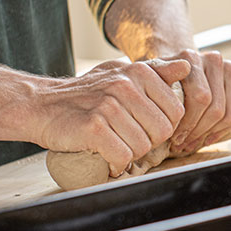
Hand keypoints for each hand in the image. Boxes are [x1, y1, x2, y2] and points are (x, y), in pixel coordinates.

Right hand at [31, 58, 188, 175]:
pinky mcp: (94, 128)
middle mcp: (126, 86)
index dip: (161, 128)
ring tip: (112, 144)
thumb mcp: (120, 74)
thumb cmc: (85, 95)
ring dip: (128, 154)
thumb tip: (187, 66)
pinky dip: (115, 164)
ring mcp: (110, 106)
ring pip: (142, 147)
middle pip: (161, 133)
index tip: (140, 128)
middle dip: (146, 143)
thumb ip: (155, 71)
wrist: (42, 106)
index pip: (175, 114)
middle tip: (125, 139)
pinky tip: (105, 156)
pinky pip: (122, 157)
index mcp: (139, 72)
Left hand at [167, 49, 230, 153]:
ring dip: (210, 135)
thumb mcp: (152, 78)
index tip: (175, 139)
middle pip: (216, 109)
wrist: (176, 68)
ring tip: (192, 144)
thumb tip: (181, 80)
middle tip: (182, 145)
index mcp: (192, 57)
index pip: (200, 98)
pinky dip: (224, 132)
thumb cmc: (162, 79)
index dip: (188, 123)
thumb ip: (160, 77)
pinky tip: (207, 139)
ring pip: (229, 115)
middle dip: (198, 132)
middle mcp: (215, 60)